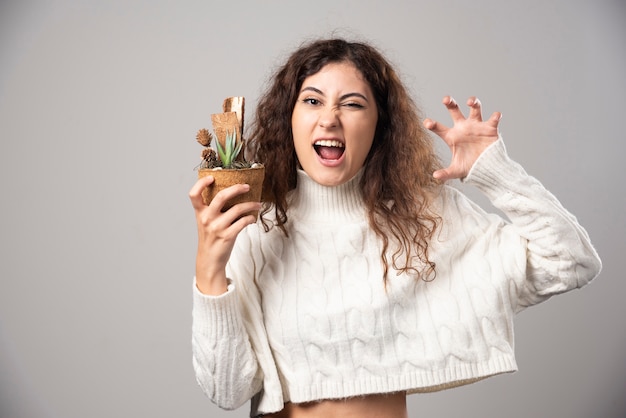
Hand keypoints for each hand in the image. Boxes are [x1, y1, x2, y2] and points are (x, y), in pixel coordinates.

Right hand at [189, 176, 261, 293]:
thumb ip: (213, 209)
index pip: (194, 194)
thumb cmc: (210, 238)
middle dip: (237, 188)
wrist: (210, 260)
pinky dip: (251, 218)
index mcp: (200, 213)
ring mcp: (217, 227)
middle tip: (247, 186)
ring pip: (238, 209)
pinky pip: (243, 222)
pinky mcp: (228, 236)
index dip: (201, 183)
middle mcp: (207, 218)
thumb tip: (233, 192)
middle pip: (222, 196)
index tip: (212, 177)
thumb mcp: (206, 222)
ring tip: (257, 204)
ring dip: (251, 205)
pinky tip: (253, 218)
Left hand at [424, 96, 500, 180]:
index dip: (432, 124)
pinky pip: (494, 119)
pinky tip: (496, 115)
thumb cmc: (470, 167)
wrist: (488, 168)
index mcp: (452, 136)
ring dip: (474, 102)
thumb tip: (435, 176)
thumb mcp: (456, 171)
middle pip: (455, 110)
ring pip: (475, 109)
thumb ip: (446, 173)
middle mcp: (463, 127)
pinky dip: (496, 116)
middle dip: (450, 103)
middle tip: (446, 99)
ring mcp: (477, 126)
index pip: (439, 128)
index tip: (427, 123)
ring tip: (470, 102)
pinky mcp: (490, 128)